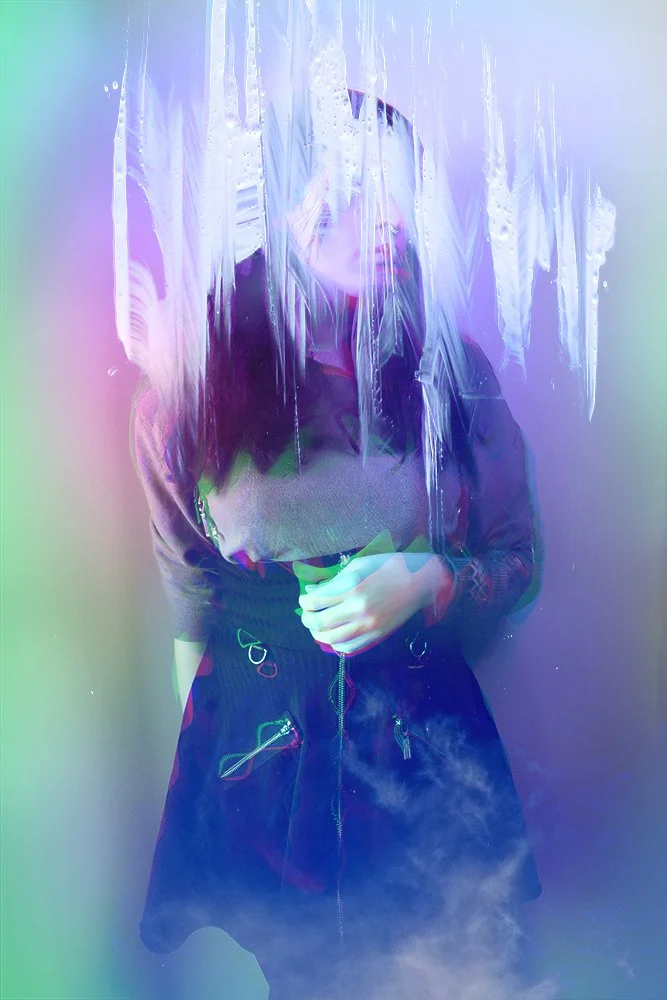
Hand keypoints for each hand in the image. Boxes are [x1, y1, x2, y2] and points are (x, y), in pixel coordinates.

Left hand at [296, 552, 446, 654]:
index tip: (305, 599)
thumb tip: (313, 592)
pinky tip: (334, 635)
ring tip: (316, 626)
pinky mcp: (376, 636)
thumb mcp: (359, 565)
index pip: (317, 600)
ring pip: (331, 639)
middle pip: (320, 622)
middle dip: (307, 618)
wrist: (420, 582)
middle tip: (306, 613)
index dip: (305, 601)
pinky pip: (349, 647)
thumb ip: (335, 580)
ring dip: (317, 634)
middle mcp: (358, 609)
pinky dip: (335, 644)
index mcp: (353, 587)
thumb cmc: (389, 567)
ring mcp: (368, 625)